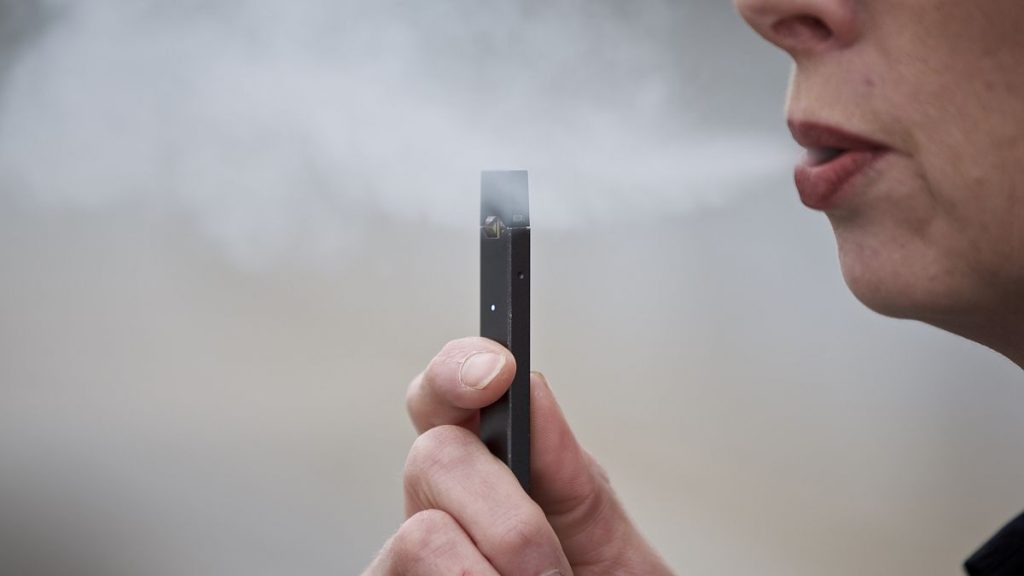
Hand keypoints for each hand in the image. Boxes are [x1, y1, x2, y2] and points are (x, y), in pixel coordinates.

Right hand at [363, 337, 673, 574]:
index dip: (457, 370)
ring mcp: (401, 571)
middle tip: (552, 575)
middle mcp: (433, 518)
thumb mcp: (608, 549)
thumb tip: (531, 388)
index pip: (443, 400)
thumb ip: (571, 476)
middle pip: (433, 458)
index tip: (496, 374)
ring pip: (419, 538)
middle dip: (510, 519)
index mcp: (487, 482)